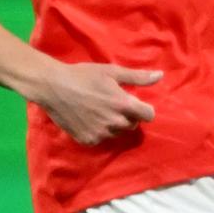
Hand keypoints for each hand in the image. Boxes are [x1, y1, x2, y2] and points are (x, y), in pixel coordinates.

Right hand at [29, 62, 159, 144]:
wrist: (52, 86)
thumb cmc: (83, 76)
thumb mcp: (112, 72)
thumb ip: (138, 77)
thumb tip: (160, 76)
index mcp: (123, 105)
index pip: (149, 115)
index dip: (144, 109)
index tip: (135, 103)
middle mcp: (115, 123)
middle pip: (133, 125)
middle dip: (128, 116)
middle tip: (113, 104)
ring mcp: (101, 134)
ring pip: (117, 132)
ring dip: (114, 124)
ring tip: (100, 110)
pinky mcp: (88, 140)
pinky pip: (101, 138)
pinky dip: (99, 131)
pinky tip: (88, 118)